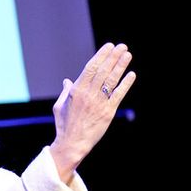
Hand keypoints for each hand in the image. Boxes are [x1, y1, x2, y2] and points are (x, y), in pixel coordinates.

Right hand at [49, 42, 136, 181]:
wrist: (72, 143)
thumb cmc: (64, 125)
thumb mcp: (59, 106)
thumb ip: (65, 91)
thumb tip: (67, 80)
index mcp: (76, 91)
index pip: (91, 68)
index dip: (101, 56)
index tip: (109, 47)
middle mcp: (88, 95)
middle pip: (103, 71)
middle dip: (113, 57)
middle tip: (121, 46)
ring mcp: (99, 103)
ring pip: (111, 80)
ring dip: (120, 66)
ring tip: (127, 55)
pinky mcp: (108, 113)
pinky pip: (118, 95)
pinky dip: (125, 84)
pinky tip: (131, 74)